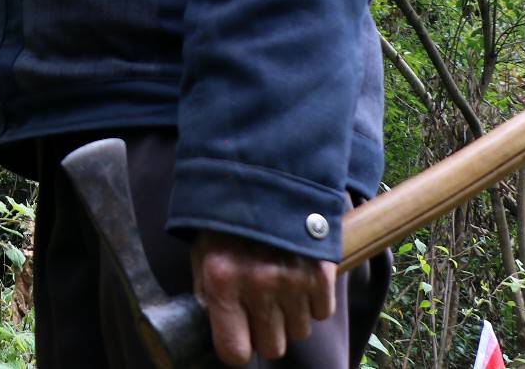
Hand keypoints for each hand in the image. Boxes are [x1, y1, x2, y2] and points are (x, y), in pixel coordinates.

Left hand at [191, 231, 336, 365]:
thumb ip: (208, 294)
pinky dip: (313, 301)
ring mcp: (292, 279)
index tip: (239, 339)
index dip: (237, 349)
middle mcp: (257, 285)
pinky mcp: (321, 272)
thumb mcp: (202, 253)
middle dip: (265, 333)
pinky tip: (299, 277)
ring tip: (279, 286)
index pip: (234, 351)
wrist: (265, 173)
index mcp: (221, 280)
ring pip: (298, 332)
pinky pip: (322, 312)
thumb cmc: (226, 219)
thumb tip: (218, 329)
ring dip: (290, 316)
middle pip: (272, 347)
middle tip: (259, 309)